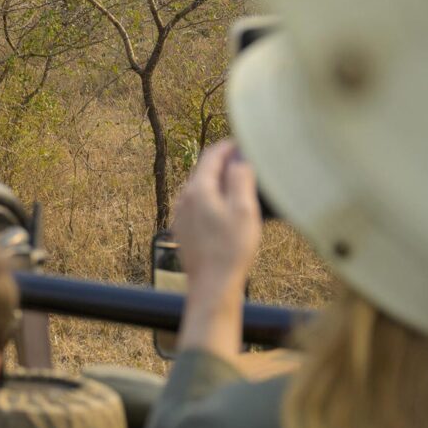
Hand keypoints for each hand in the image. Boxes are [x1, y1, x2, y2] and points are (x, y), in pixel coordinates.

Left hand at [173, 140, 261, 289]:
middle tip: (246, 160)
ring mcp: (181, 214)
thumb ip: (240, 179)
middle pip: (205, 170)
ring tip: (240, 182)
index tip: (245, 143)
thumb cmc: (231, 248)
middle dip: (224, 162)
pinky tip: (227, 207)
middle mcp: (184, 198)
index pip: (212, 155)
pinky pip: (198, 204)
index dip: (229, 146)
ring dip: (219, 181)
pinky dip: (213, 197)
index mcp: (198, 189)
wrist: (212, 283)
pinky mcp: (184, 228)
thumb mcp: (244, 209)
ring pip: (201, 187)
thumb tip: (239, 159)